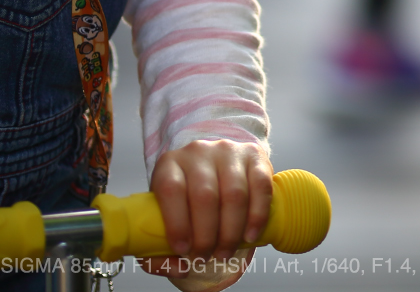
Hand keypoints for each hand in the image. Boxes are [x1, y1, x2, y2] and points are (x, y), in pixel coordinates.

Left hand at [139, 140, 271, 291]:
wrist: (213, 168)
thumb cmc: (185, 198)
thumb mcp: (163, 214)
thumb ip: (159, 247)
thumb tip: (178, 268)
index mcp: (169, 164)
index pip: (171, 189)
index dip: (177, 223)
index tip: (183, 250)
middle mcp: (198, 152)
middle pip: (205, 195)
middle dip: (206, 235)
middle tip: (206, 257)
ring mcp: (228, 151)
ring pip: (234, 193)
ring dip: (231, 231)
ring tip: (225, 252)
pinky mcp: (254, 155)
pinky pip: (260, 186)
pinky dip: (257, 215)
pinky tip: (250, 236)